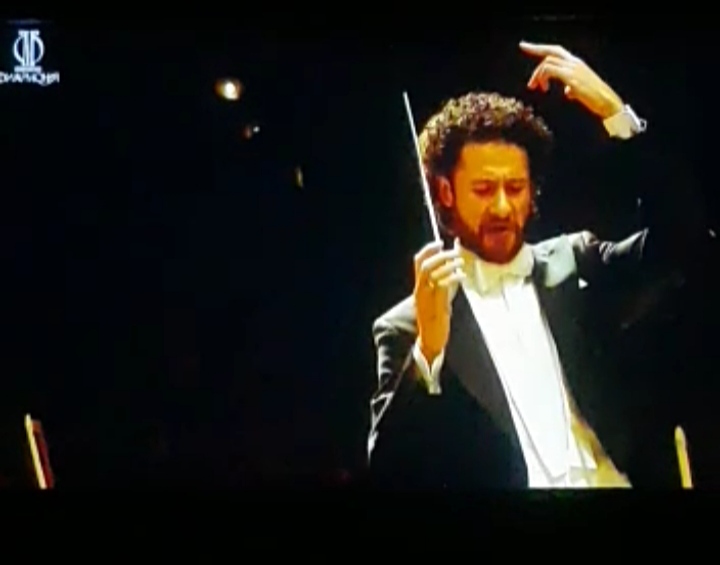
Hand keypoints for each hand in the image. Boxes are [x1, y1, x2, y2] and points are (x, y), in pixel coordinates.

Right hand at [413, 239, 465, 364]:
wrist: (430, 341)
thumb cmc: (437, 319)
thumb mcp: (441, 298)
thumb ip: (447, 283)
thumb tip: (456, 268)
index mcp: (419, 287)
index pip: (418, 262)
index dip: (428, 250)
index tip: (439, 243)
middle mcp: (420, 291)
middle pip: (423, 264)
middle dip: (440, 255)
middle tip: (454, 252)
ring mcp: (426, 298)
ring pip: (430, 273)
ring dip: (447, 264)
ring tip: (460, 262)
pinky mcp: (435, 305)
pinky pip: (441, 286)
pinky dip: (452, 277)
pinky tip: (462, 276)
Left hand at [520, 41, 623, 119]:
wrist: (607, 102)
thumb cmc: (595, 98)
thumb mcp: (581, 90)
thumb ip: (572, 87)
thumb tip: (567, 92)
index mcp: (576, 64)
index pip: (557, 51)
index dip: (542, 48)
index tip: (527, 45)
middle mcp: (574, 62)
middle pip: (551, 50)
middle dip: (535, 47)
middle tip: (522, 46)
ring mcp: (573, 68)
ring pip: (547, 62)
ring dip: (537, 74)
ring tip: (534, 86)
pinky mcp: (571, 76)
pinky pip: (550, 70)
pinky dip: (543, 77)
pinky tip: (544, 88)